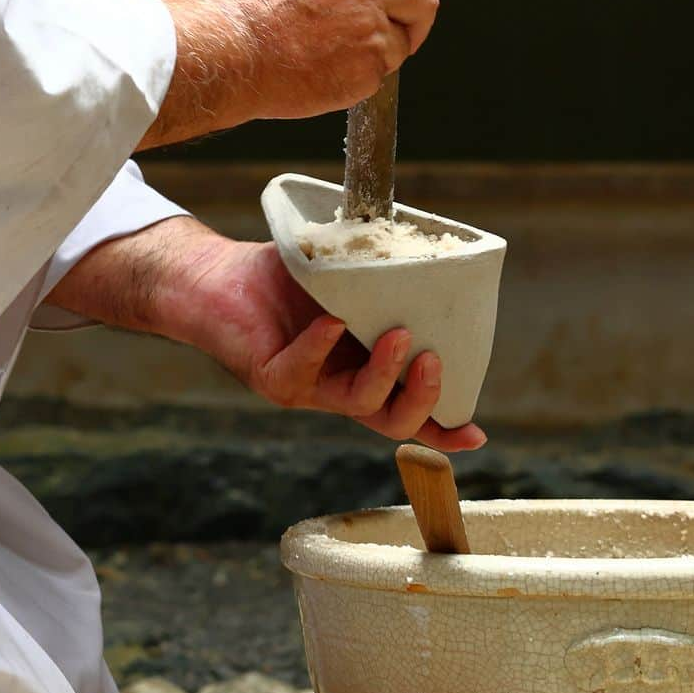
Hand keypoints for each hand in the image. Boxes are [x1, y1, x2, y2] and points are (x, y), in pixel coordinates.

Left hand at [46, 216, 485, 451]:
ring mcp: (307, 388)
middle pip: (392, 418)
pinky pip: (301, 372)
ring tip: (400, 335)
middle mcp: (339, 387)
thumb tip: (432, 259)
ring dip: (384, 373)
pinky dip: (319, 346)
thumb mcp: (345, 276)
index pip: (408, 406)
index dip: (443, 425)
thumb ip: (383, 280)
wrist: (217, 275)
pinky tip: (329, 320)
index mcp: (363, 368)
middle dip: (423, 399)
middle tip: (435, 360)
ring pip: (356, 402)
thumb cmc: (284, 275)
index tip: (477, 433)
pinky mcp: (271, 379)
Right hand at [141, 0, 438, 148]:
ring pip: (401, 46)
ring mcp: (373, 31)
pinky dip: (356, 79)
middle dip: (417, 19)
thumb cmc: (249, 9)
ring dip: (378, 54)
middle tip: (402, 33)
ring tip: (330, 55)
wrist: (230, 50)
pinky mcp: (368, 71)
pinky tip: (320, 72)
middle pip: (425, 0)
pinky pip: (376, 77)